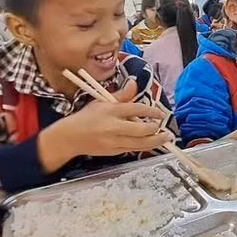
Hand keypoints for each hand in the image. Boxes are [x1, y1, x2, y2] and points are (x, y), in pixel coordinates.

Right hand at [38, 80, 170, 171]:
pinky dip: (144, 146)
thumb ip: (121, 95)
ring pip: (140, 143)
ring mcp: (114, 141)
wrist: (70, 137)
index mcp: (111, 111)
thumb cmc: (86, 117)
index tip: (159, 113)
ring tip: (166, 138)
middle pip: (141, 129)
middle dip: (155, 128)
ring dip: (156, 141)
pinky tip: (152, 143)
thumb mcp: (102, 101)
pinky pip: (133, 149)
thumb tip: (134, 83)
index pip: (136, 109)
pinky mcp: (114, 152)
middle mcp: (113, 126)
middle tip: (163, 127)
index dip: (151, 111)